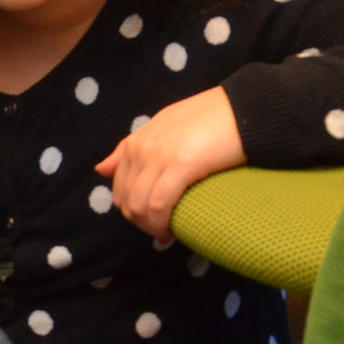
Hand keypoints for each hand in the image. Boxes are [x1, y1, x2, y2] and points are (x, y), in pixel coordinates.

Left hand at [95, 85, 246, 238]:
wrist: (242, 109)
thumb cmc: (208, 120)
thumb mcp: (162, 128)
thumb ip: (132, 148)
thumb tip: (100, 169)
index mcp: (136, 141)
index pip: (119, 186)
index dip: (132, 210)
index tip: (152, 221)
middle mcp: (141, 148)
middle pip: (127, 200)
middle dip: (141, 222)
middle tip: (162, 231)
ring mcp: (159, 156)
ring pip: (140, 206)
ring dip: (151, 227)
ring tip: (168, 234)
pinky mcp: (181, 165)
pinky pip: (160, 203)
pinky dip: (163, 223)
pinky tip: (173, 232)